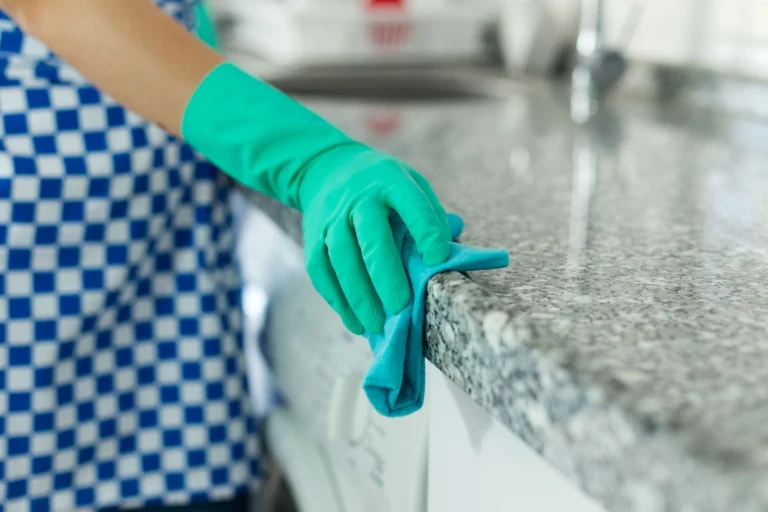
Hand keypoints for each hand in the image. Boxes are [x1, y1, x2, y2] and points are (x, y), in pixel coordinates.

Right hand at [299, 145, 450, 334]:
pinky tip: (356, 321)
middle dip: (386, 276)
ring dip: (360, 297)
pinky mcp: (313, 238)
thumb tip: (452, 253)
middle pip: (372, 239)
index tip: (437, 259)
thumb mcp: (410, 184)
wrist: (326, 168)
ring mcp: (332, 219)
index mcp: (390, 182)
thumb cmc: (381, 186)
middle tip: (401, 307)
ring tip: (377, 324)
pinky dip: (338, 300)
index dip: (426, 232)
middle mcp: (359, 199)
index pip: (411, 206)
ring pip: (342, 261)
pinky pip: (322, 272)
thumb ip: (430, 216)